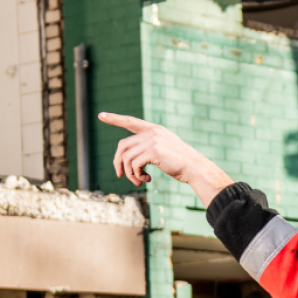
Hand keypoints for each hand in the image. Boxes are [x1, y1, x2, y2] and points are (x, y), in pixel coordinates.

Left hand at [98, 112, 233, 204]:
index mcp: (155, 130)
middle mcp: (152, 132)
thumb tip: (130, 160)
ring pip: (127, 157)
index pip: (131, 121)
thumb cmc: (181, 163)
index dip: (115, 119)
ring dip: (129, 173)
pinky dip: (136, 175)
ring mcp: (153, 141)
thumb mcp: (165, 150)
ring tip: (138, 181)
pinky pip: (134, 164)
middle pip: (123, 145)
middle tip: (119, 175)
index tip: (101, 116)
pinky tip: (146, 180)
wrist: (195, 168)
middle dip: (118, 162)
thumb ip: (150, 148)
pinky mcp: (153, 152)